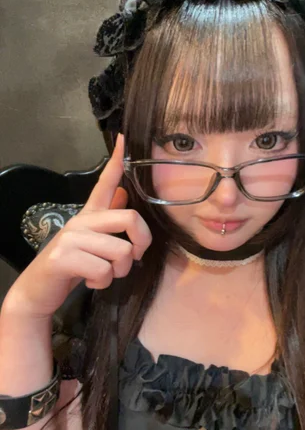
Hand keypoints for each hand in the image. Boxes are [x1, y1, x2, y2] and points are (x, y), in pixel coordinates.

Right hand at [5, 133, 151, 318]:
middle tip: (134, 258)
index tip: (125, 138)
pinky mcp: (64, 257)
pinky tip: (89, 282)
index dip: (117, 161)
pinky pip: (104, 271)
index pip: (105, 183)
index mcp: (90, 215)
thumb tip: (124, 193)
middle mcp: (81, 221)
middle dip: (141, 244)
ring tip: (102, 274)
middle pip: (130, 219)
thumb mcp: (92, 242)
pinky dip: (102, 283)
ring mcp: (71, 237)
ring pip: (121, 252)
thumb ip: (107, 219)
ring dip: (118, 272)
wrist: (38, 291)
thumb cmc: (72, 267)